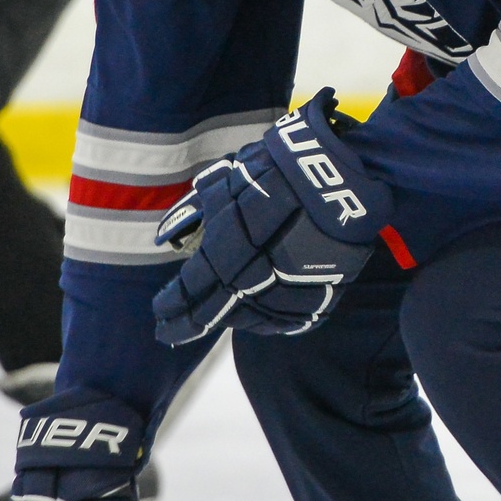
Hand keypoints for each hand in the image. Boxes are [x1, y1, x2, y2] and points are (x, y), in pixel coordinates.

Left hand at [151, 89, 394, 345]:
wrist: (340, 175)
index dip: (175, 308)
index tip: (161, 317)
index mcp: (227, 250)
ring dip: (232, 320)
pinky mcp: (323, 294)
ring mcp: (291, 289)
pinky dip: (271, 321)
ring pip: (255, 319)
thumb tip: (167, 237)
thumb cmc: (277, 171)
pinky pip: (292, 318)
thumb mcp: (227, 179)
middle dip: (194, 321)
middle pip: (220, 311)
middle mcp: (256, 277)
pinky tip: (259, 318)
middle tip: (175, 329)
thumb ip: (194, 210)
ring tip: (217, 317)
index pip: (192, 291)